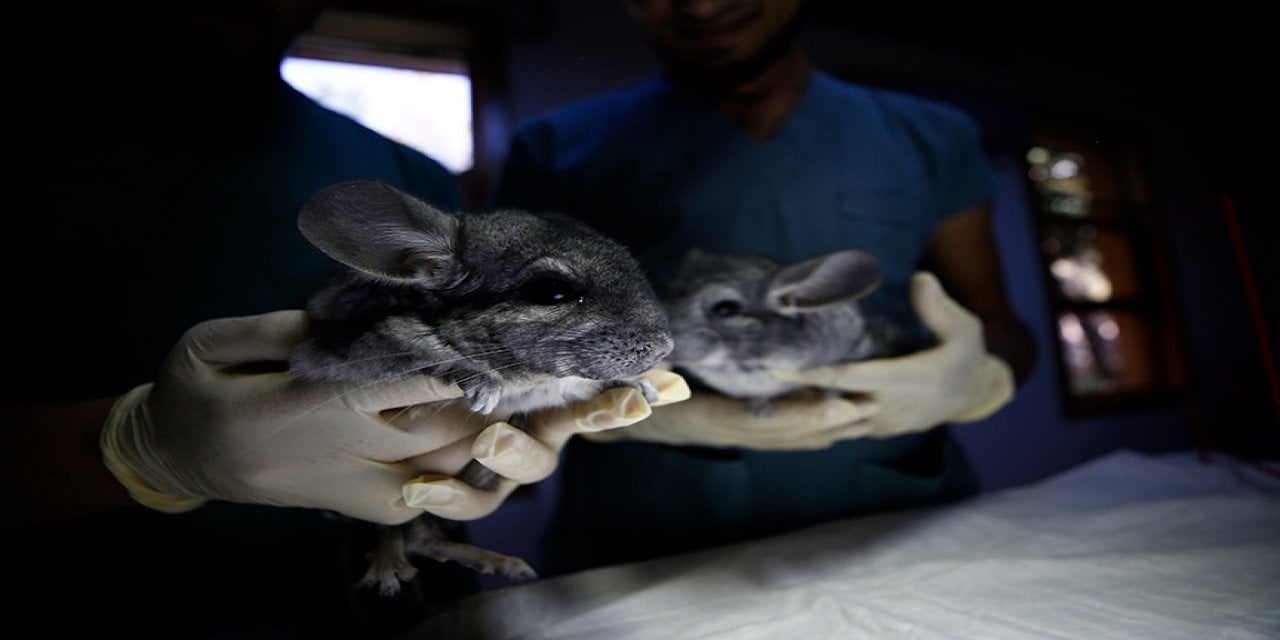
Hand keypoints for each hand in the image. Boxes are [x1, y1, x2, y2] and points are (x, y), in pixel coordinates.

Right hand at [100, 311, 688, 524]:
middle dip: (575, 405)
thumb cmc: (202, 393)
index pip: (448, 377)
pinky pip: (463, 497)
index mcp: (343, 403)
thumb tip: (376, 301)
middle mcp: (380, 450)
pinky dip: (509, 475)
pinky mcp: (388, 502)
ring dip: (561, 439)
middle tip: (651, 387)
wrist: (183, 459)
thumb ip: (302, 328)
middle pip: (494, 425)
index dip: (525, 360)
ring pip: (492, 468)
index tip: (590, 343)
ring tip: (627, 409)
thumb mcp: (225, 343)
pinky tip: (548, 442)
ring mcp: (388, 482)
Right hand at [583, 385, 877, 450]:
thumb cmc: (610, 395)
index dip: (800, 414)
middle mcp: (717, 431)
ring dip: (823, 428)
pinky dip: (804, 431)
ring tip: (865, 415)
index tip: (836, 402)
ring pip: (783, 437)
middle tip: (869, 406)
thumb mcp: (624, 383)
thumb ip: (646, 377)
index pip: (759, 420)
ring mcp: (723, 433)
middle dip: (826, 421)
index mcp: (699, 418)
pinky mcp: (728, 428)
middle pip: (781, 433)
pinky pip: (773, 435)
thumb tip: (661, 362)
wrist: (601, 417)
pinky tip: (832, 427)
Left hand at [770, 271, 1014, 437]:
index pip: (847, 378)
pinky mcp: (876, 429)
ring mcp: (880, 423)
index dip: (809, 374)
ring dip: (799, 410)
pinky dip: (816, 418)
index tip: (773, 366)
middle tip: (750, 381)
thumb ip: (938, 306)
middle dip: (789, 395)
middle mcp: (887, 407)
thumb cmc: (966, 355)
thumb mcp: (963, 328)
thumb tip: (919, 277)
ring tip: (757, 396)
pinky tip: (788, 407)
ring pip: (830, 421)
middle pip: (828, 403)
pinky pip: (840, 427)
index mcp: (905, 380)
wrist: (973, 395)